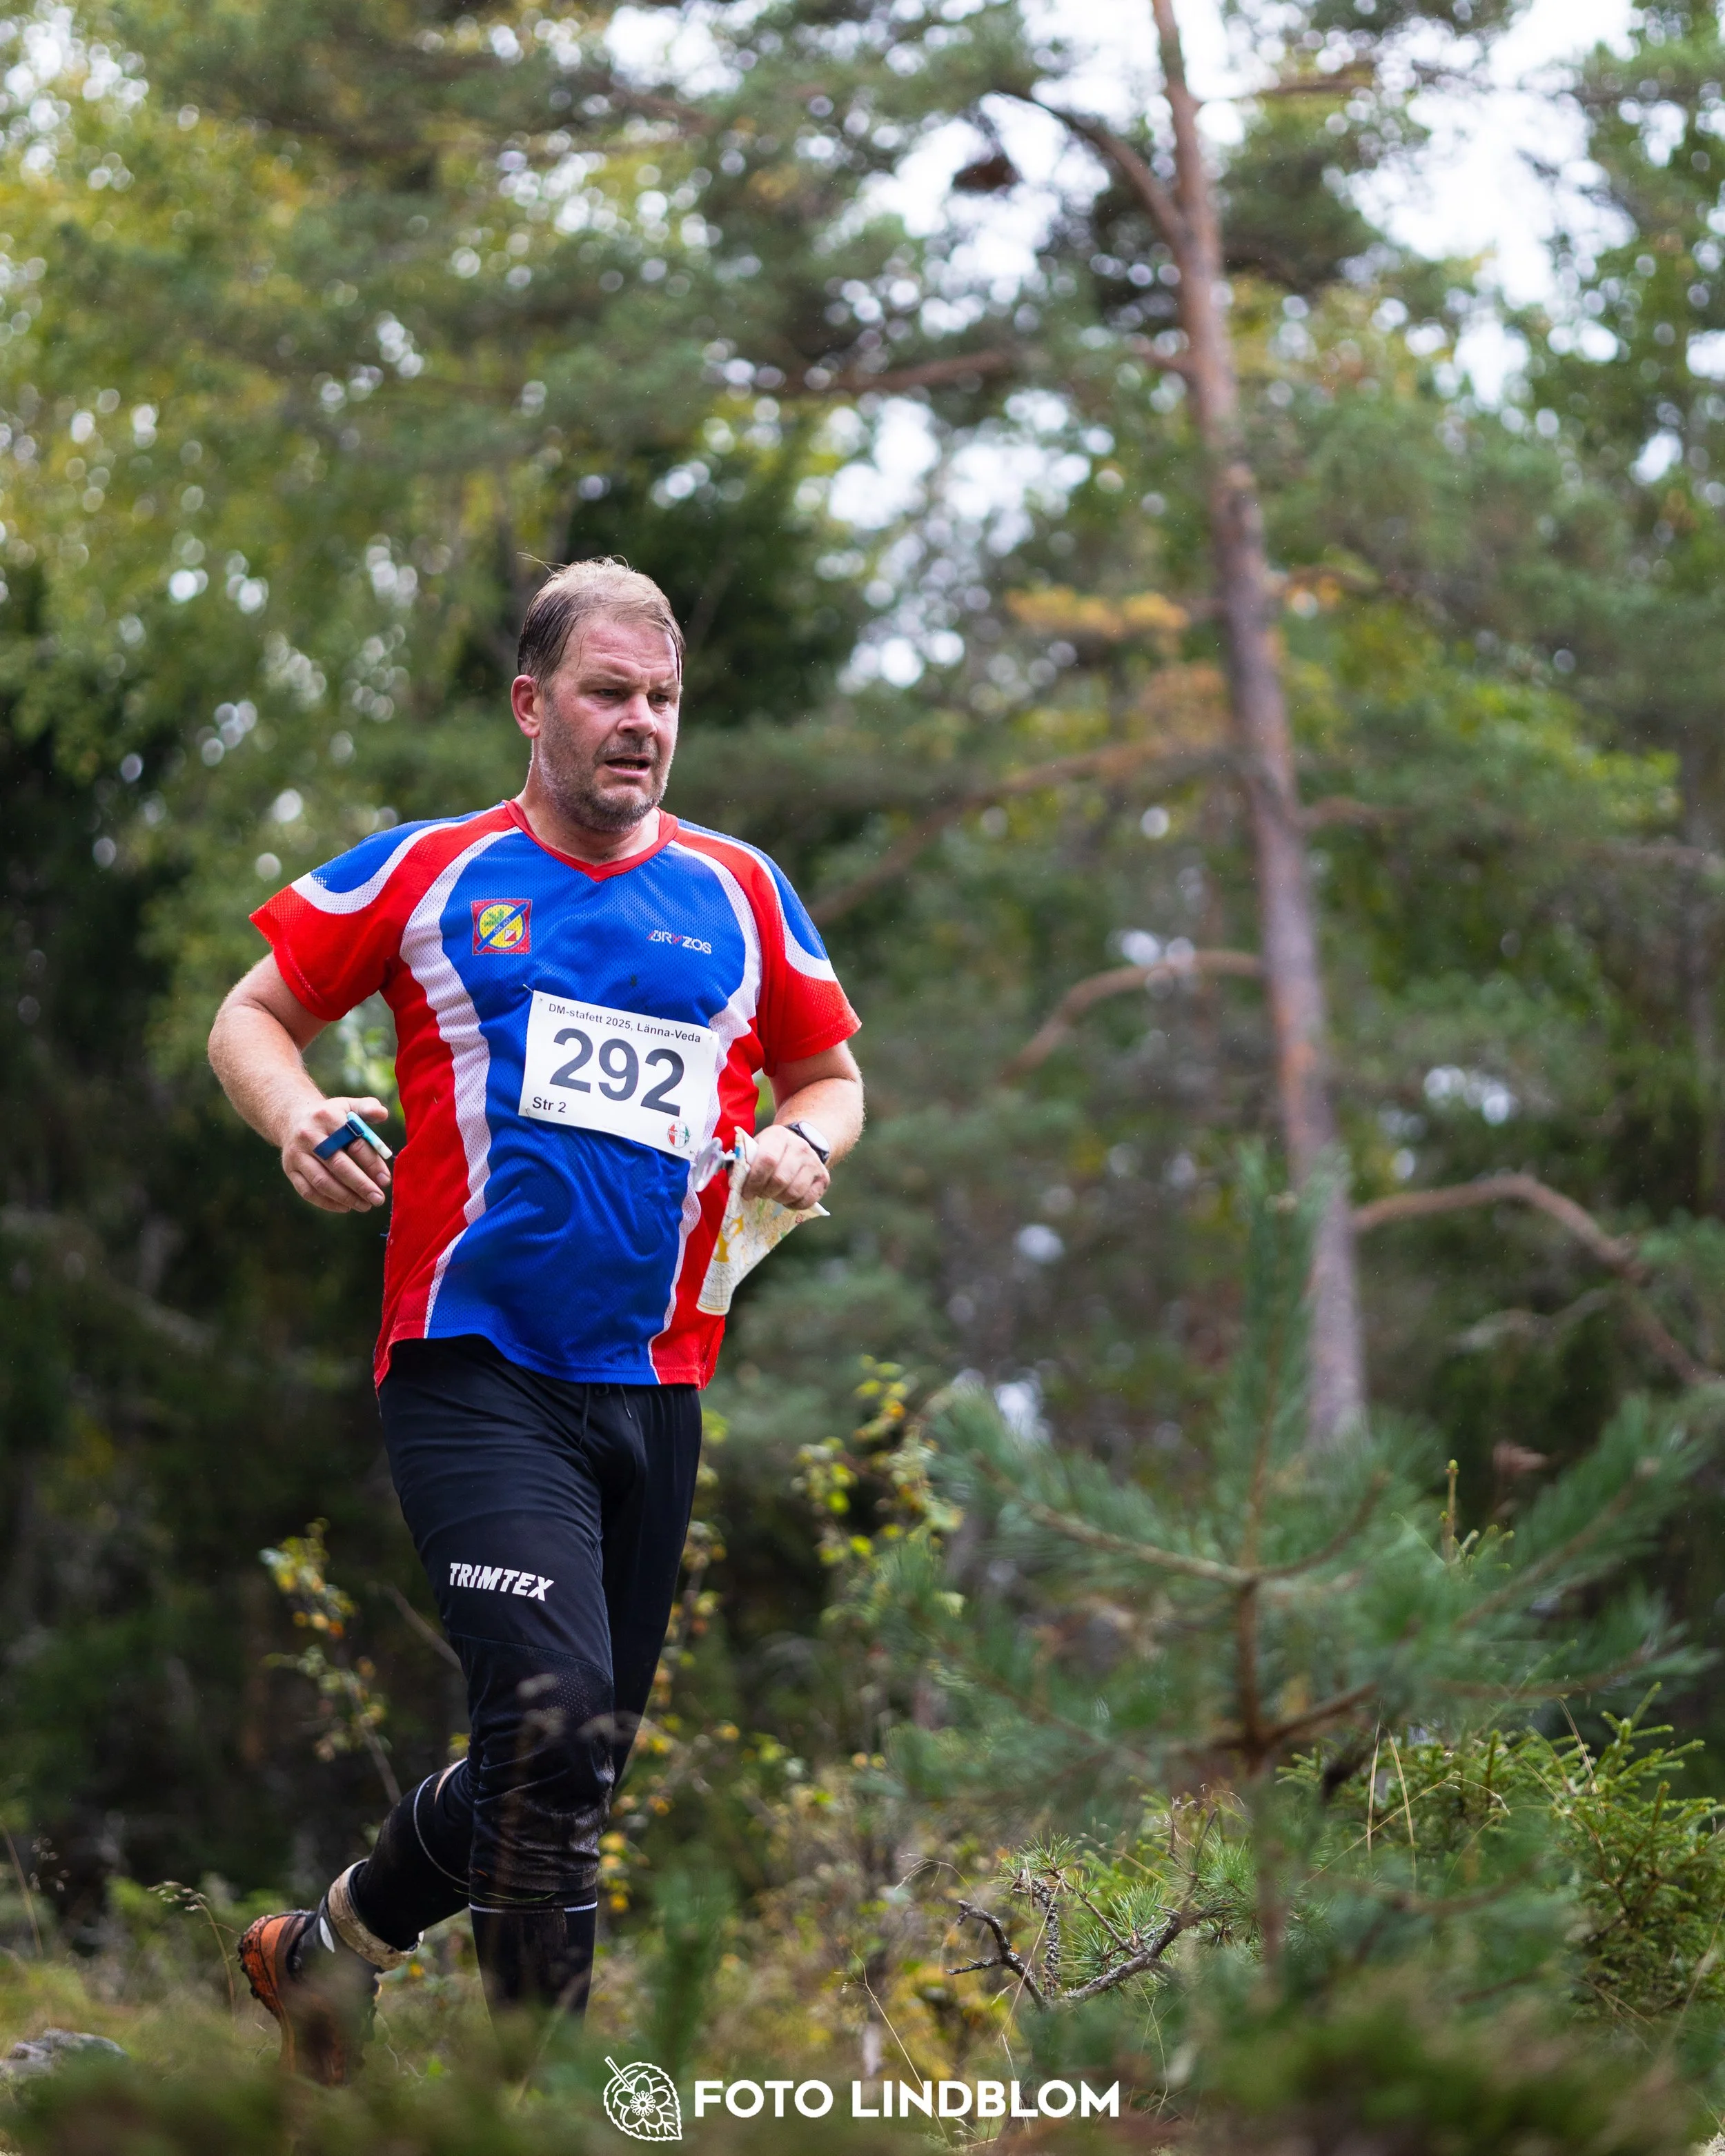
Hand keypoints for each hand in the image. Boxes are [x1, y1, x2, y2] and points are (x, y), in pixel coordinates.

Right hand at [281, 1096, 392, 1213]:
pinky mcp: (289, 1169)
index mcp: (328, 1117)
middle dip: (361, 1185)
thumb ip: (368, 1107)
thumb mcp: (348, 1106)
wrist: (293, 1118)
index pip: (354, 1144)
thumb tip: (383, 1114)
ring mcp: (297, 1154)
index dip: (372, 1164)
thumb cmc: (331, 1116)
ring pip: (322, 1181)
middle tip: (378, 1199)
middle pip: (338, 1165)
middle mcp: (309, 1136)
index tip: (385, 1181)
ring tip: (365, 1205)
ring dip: (345, 1197)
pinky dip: (327, 1202)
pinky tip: (345, 1207)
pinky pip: (307, 1191)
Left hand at [741, 1123, 829, 1210]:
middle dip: (765, 1192)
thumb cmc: (771, 1150)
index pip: (767, 1160)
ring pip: (794, 1191)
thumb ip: (742, 1163)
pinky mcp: (823, 1178)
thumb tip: (734, 1183)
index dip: (754, 1180)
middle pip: (780, 1179)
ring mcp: (814, 1163)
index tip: (746, 1192)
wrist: (801, 1143)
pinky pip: (807, 1200)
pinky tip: (786, 1199)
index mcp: (779, 1136)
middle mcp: (800, 1147)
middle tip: (759, 1194)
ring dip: (779, 1199)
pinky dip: (794, 1205)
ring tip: (772, 1195)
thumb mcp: (756, 1147)